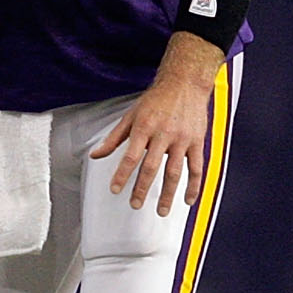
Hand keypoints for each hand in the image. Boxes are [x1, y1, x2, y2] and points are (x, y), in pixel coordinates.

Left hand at [93, 49, 214, 212]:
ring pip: (174, 171)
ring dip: (167, 194)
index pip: (130, 156)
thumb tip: (96, 154)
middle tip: (135, 204)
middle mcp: (163, 134)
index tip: (115, 189)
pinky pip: (196, 168)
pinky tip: (188, 200)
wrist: (185, 83)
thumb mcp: (131, 115)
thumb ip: (114, 137)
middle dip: (142, 188)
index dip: (122, 174)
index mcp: (144, 127)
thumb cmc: (156, 99)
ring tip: (161, 210)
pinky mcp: (197, 141)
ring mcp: (182, 139)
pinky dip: (193, 186)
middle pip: (151, 166)